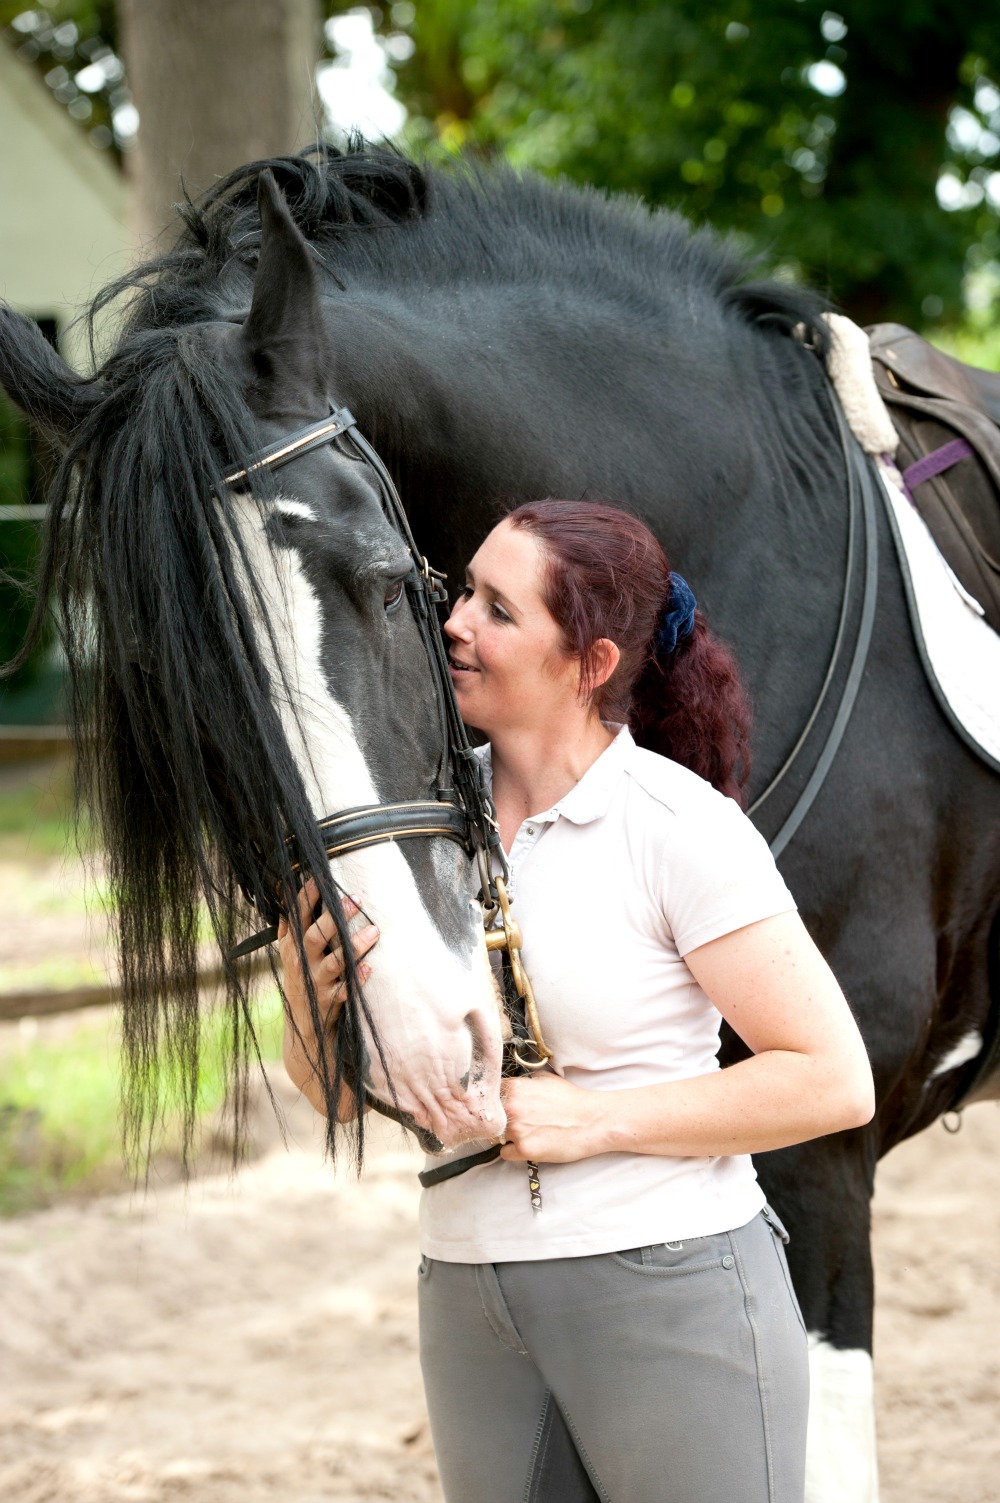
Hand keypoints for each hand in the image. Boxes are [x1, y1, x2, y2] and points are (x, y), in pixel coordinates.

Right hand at [277, 878, 378, 1039]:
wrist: (303, 1028)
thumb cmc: (300, 982)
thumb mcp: (289, 954)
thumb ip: (289, 926)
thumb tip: (285, 891)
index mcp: (292, 947)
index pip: (298, 917)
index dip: (307, 896)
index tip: (320, 876)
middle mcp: (302, 963)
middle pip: (315, 937)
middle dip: (334, 917)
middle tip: (356, 899)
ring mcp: (315, 983)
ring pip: (334, 962)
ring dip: (354, 946)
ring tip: (374, 931)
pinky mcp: (329, 1002)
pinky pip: (345, 990)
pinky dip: (356, 979)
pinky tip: (369, 968)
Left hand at [499, 1072, 606, 1163]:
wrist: (592, 1121)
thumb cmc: (571, 1099)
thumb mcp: (544, 1079)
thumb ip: (521, 1082)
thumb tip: (506, 1086)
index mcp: (514, 1088)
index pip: (488, 1096)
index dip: (496, 1102)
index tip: (502, 1107)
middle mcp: (511, 1108)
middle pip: (490, 1117)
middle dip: (501, 1120)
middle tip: (520, 1122)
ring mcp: (516, 1130)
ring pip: (496, 1136)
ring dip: (507, 1136)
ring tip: (529, 1132)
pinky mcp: (525, 1150)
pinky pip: (505, 1153)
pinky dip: (514, 1151)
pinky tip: (531, 1144)